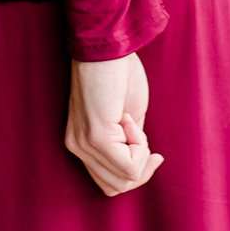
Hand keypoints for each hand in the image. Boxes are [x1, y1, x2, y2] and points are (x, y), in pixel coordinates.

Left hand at [63, 50, 164, 196]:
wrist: (109, 44)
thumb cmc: (119, 72)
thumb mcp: (128, 117)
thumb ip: (129, 144)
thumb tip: (141, 166)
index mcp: (81, 142)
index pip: (107, 182)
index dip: (135, 173)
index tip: (152, 153)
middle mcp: (77, 147)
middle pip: (115, 187)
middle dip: (141, 169)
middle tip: (149, 145)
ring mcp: (84, 144)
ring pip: (123, 179)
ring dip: (140, 156)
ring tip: (134, 123)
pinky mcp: (95, 136)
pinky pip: (128, 164)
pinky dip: (139, 145)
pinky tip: (130, 118)